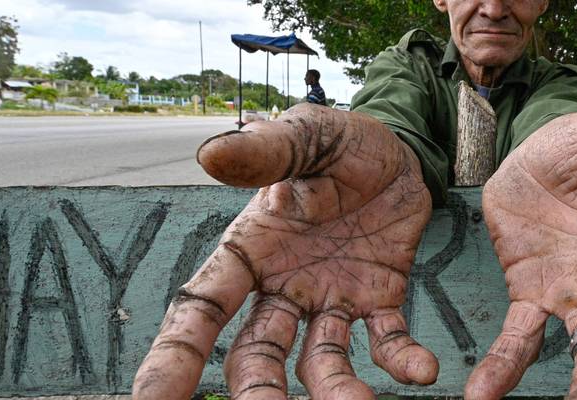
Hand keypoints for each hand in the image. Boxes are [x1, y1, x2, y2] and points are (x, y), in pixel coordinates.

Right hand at [133, 104, 438, 398]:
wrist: (400, 148)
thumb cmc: (340, 142)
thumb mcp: (307, 136)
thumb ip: (266, 151)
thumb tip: (211, 155)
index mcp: (251, 250)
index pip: (200, 309)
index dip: (174, 355)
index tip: (152, 399)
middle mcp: (283, 286)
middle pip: (256, 354)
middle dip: (258, 391)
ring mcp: (330, 298)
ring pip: (319, 362)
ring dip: (334, 390)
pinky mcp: (379, 300)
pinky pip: (386, 341)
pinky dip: (402, 361)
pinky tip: (423, 371)